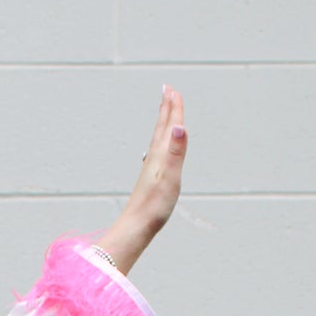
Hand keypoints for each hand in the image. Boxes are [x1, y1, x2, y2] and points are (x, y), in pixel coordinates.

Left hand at [100, 84, 187, 273]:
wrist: (136, 226)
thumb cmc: (154, 205)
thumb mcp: (171, 177)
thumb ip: (176, 151)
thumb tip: (179, 127)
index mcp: (161, 155)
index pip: (170, 127)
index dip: (173, 109)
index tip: (174, 90)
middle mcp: (154, 159)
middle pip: (161, 129)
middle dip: (166, 109)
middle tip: (167, 90)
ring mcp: (151, 168)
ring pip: (158, 139)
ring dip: (163, 123)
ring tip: (164, 113)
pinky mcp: (150, 178)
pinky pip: (157, 152)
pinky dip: (160, 143)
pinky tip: (158, 147)